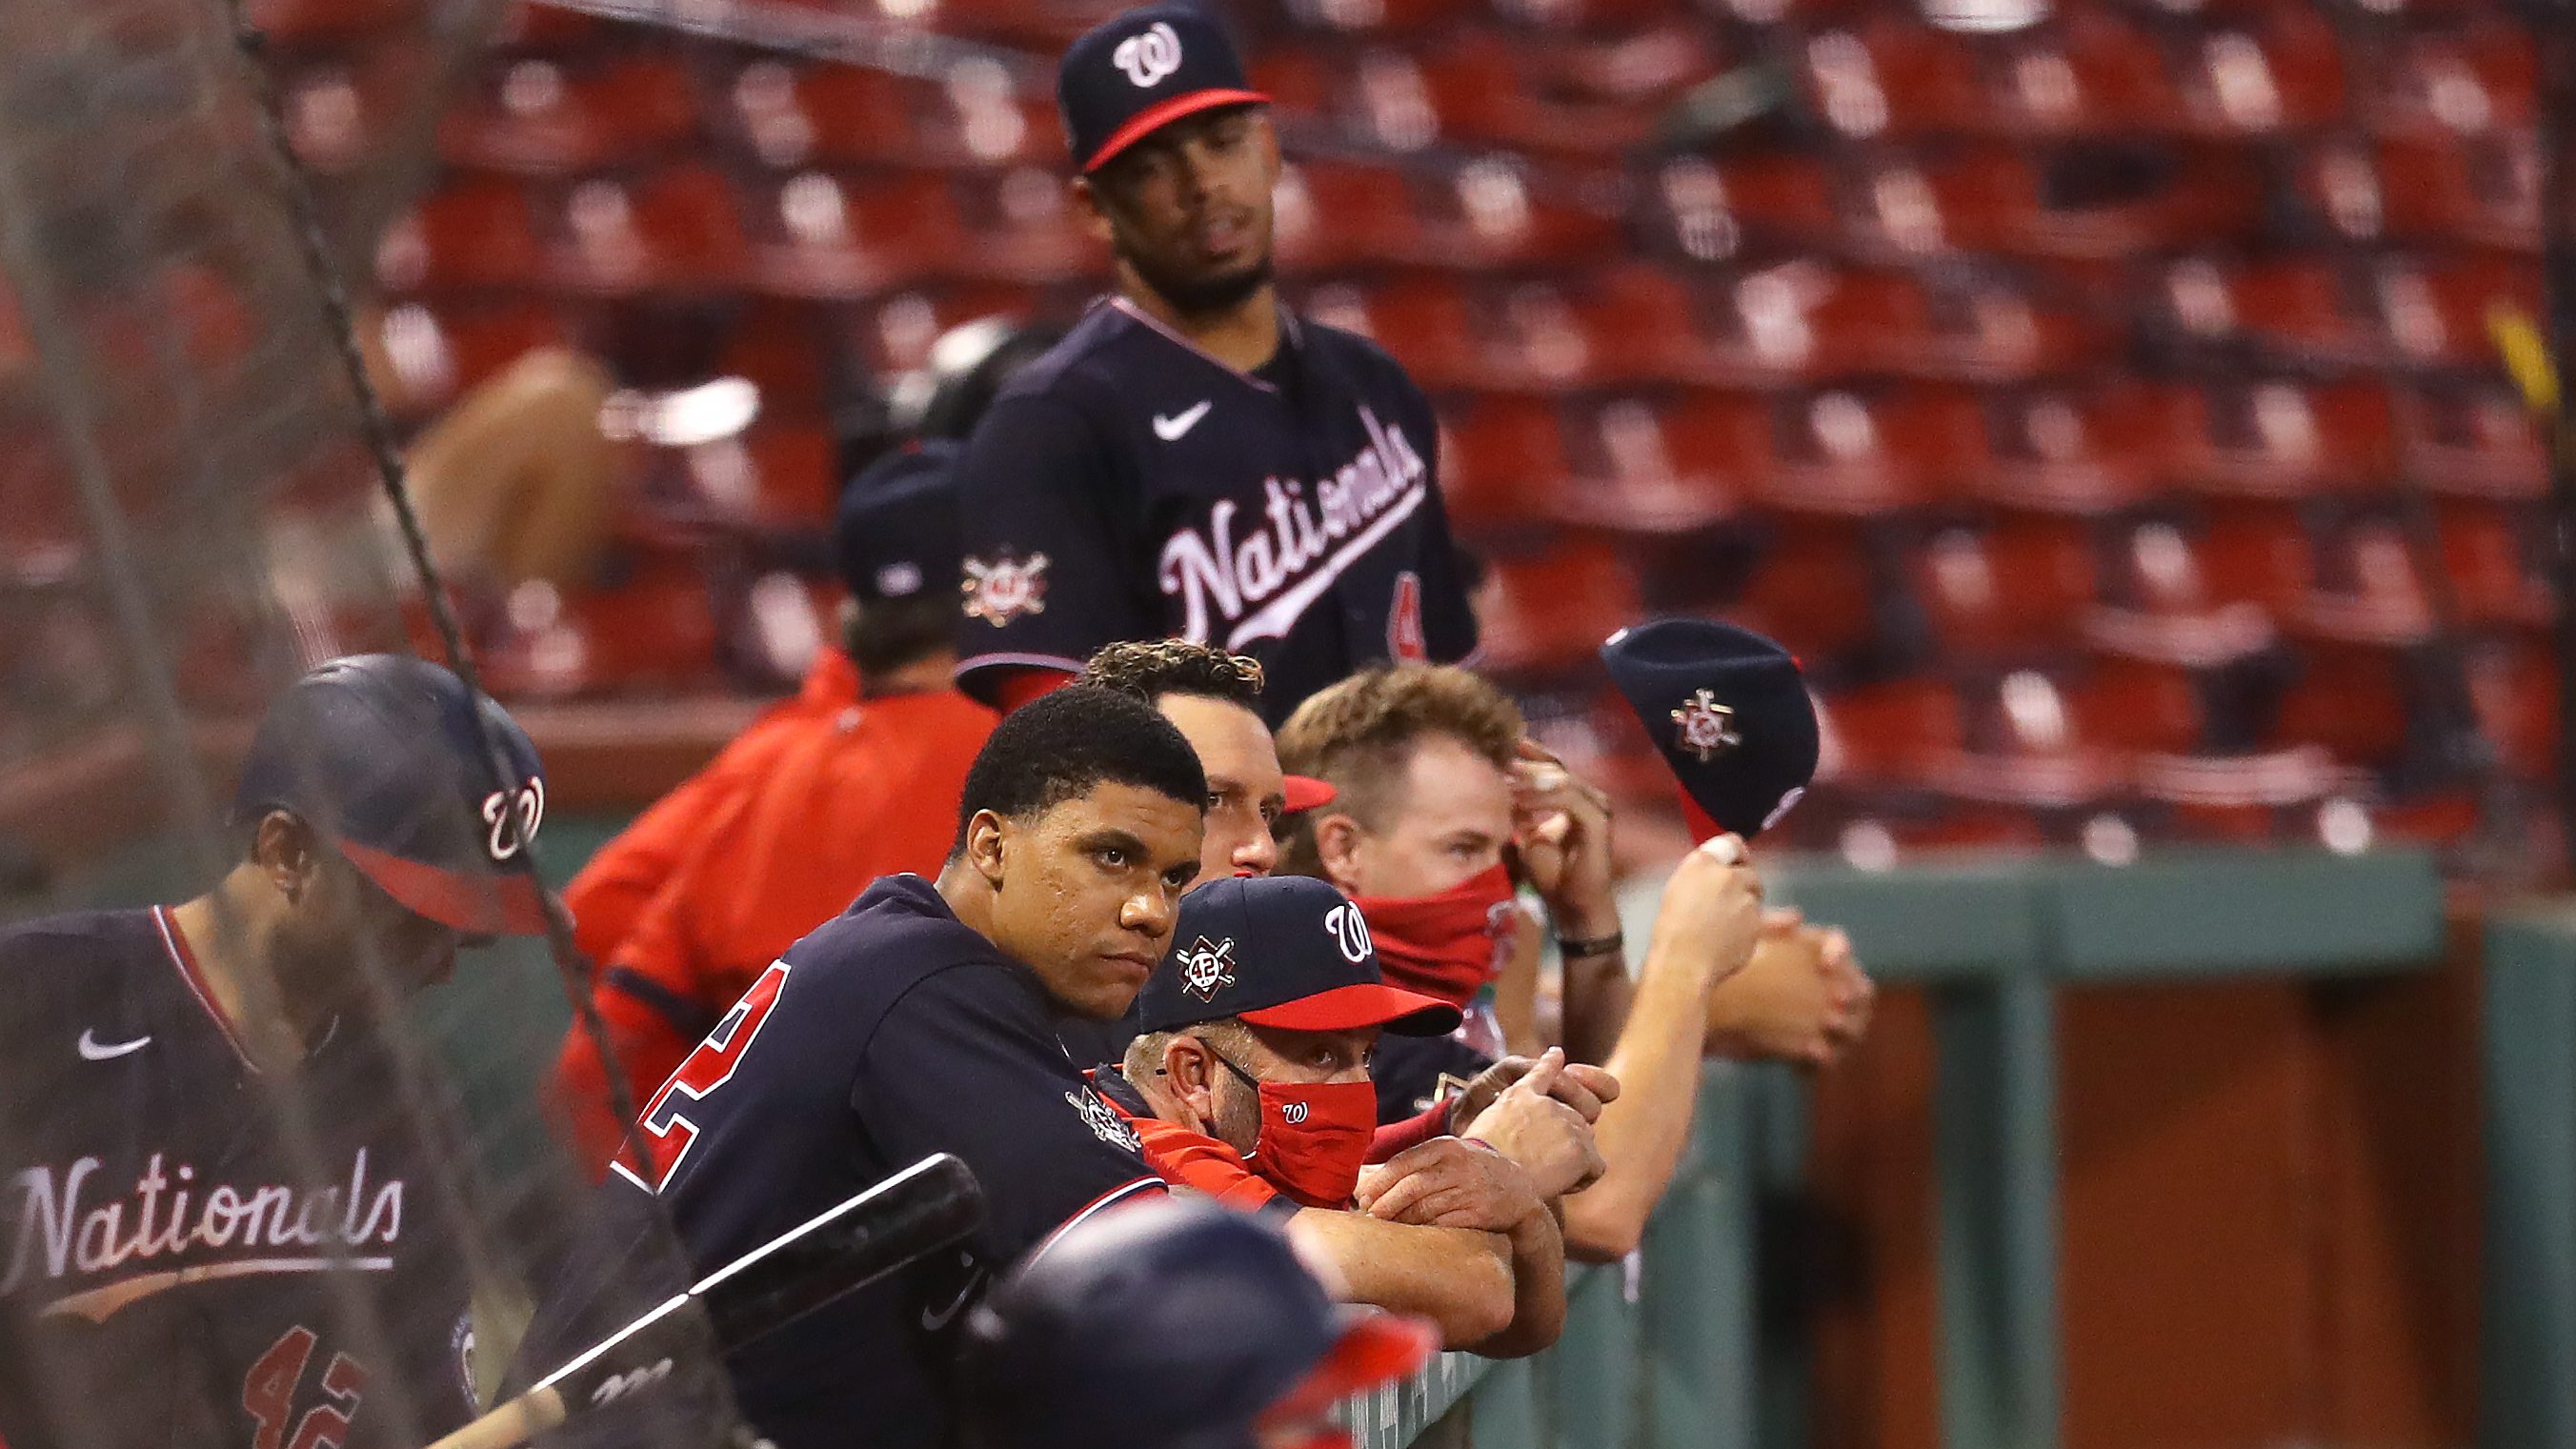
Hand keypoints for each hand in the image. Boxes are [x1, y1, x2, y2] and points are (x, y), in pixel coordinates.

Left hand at [1355, 1137, 1543, 1232]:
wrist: (1518, 1190)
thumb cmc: (1471, 1172)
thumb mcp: (1448, 1156)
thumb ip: (1414, 1163)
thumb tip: (1365, 1178)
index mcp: (1445, 1147)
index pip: (1403, 1162)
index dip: (1379, 1181)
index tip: (1363, 1196)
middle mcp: (1458, 1166)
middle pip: (1411, 1186)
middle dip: (1386, 1203)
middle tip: (1370, 1214)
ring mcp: (1470, 1190)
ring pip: (1425, 1208)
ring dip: (1400, 1220)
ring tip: (1385, 1226)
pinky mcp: (1479, 1214)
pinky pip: (1443, 1224)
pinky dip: (1423, 1231)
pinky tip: (1410, 1235)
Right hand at [1460, 1049, 1609, 1197]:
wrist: (1483, 1175)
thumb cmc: (1475, 1157)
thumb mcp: (1474, 1121)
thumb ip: (1495, 1110)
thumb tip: (1515, 1100)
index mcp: (1520, 1094)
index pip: (1543, 1071)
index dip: (1551, 1064)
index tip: (1556, 1055)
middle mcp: (1547, 1103)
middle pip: (1575, 1119)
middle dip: (1564, 1141)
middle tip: (1539, 1164)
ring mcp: (1566, 1124)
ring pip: (1586, 1143)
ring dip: (1573, 1160)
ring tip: (1545, 1176)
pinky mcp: (1580, 1149)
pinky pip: (1597, 1167)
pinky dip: (1583, 1179)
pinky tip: (1561, 1185)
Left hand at [1510, 738, 1618, 938]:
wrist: (1573, 906)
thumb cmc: (1551, 875)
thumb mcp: (1526, 838)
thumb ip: (1516, 814)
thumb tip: (1496, 793)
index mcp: (1575, 798)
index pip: (1551, 767)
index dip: (1527, 756)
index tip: (1499, 748)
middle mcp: (1589, 798)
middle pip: (1555, 768)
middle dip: (1525, 764)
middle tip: (1498, 760)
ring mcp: (1597, 807)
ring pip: (1561, 780)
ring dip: (1530, 780)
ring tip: (1503, 779)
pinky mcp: (1598, 822)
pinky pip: (1568, 800)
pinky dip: (1542, 799)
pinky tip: (1518, 801)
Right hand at [1644, 834, 1765, 987]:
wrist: (1682, 964)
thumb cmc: (1673, 932)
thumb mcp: (1679, 889)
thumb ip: (1705, 873)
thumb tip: (1728, 867)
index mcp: (1702, 862)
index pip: (1732, 843)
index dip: (1738, 854)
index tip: (1739, 861)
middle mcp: (1727, 875)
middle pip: (1749, 873)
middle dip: (1744, 885)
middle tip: (1725, 904)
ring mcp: (1745, 898)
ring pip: (1755, 899)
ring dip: (1746, 908)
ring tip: (1720, 927)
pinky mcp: (1757, 922)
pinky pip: (1760, 921)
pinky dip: (1749, 929)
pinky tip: (1728, 939)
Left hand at [1705, 913, 1875, 1065]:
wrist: (1708, 1012)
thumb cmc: (1728, 970)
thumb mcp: (1744, 943)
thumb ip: (1769, 926)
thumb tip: (1796, 917)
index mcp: (1814, 952)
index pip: (1838, 945)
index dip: (1839, 952)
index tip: (1825, 963)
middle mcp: (1827, 985)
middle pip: (1858, 988)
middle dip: (1854, 991)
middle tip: (1839, 997)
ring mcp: (1823, 1019)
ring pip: (1852, 1024)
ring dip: (1848, 1025)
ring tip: (1829, 1024)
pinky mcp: (1811, 1050)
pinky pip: (1827, 1057)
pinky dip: (1822, 1057)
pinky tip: (1807, 1057)